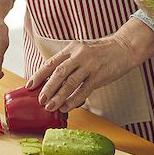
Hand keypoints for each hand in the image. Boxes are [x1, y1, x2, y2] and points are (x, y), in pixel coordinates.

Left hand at [25, 37, 142, 112]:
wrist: (124, 47)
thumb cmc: (101, 52)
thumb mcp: (82, 51)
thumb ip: (69, 62)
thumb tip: (52, 80)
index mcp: (72, 48)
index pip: (51, 62)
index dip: (39, 75)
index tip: (29, 85)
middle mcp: (79, 55)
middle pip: (58, 72)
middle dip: (47, 88)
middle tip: (40, 100)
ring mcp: (90, 65)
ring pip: (70, 82)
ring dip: (58, 96)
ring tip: (50, 106)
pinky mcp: (99, 75)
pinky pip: (84, 90)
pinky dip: (74, 100)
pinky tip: (67, 107)